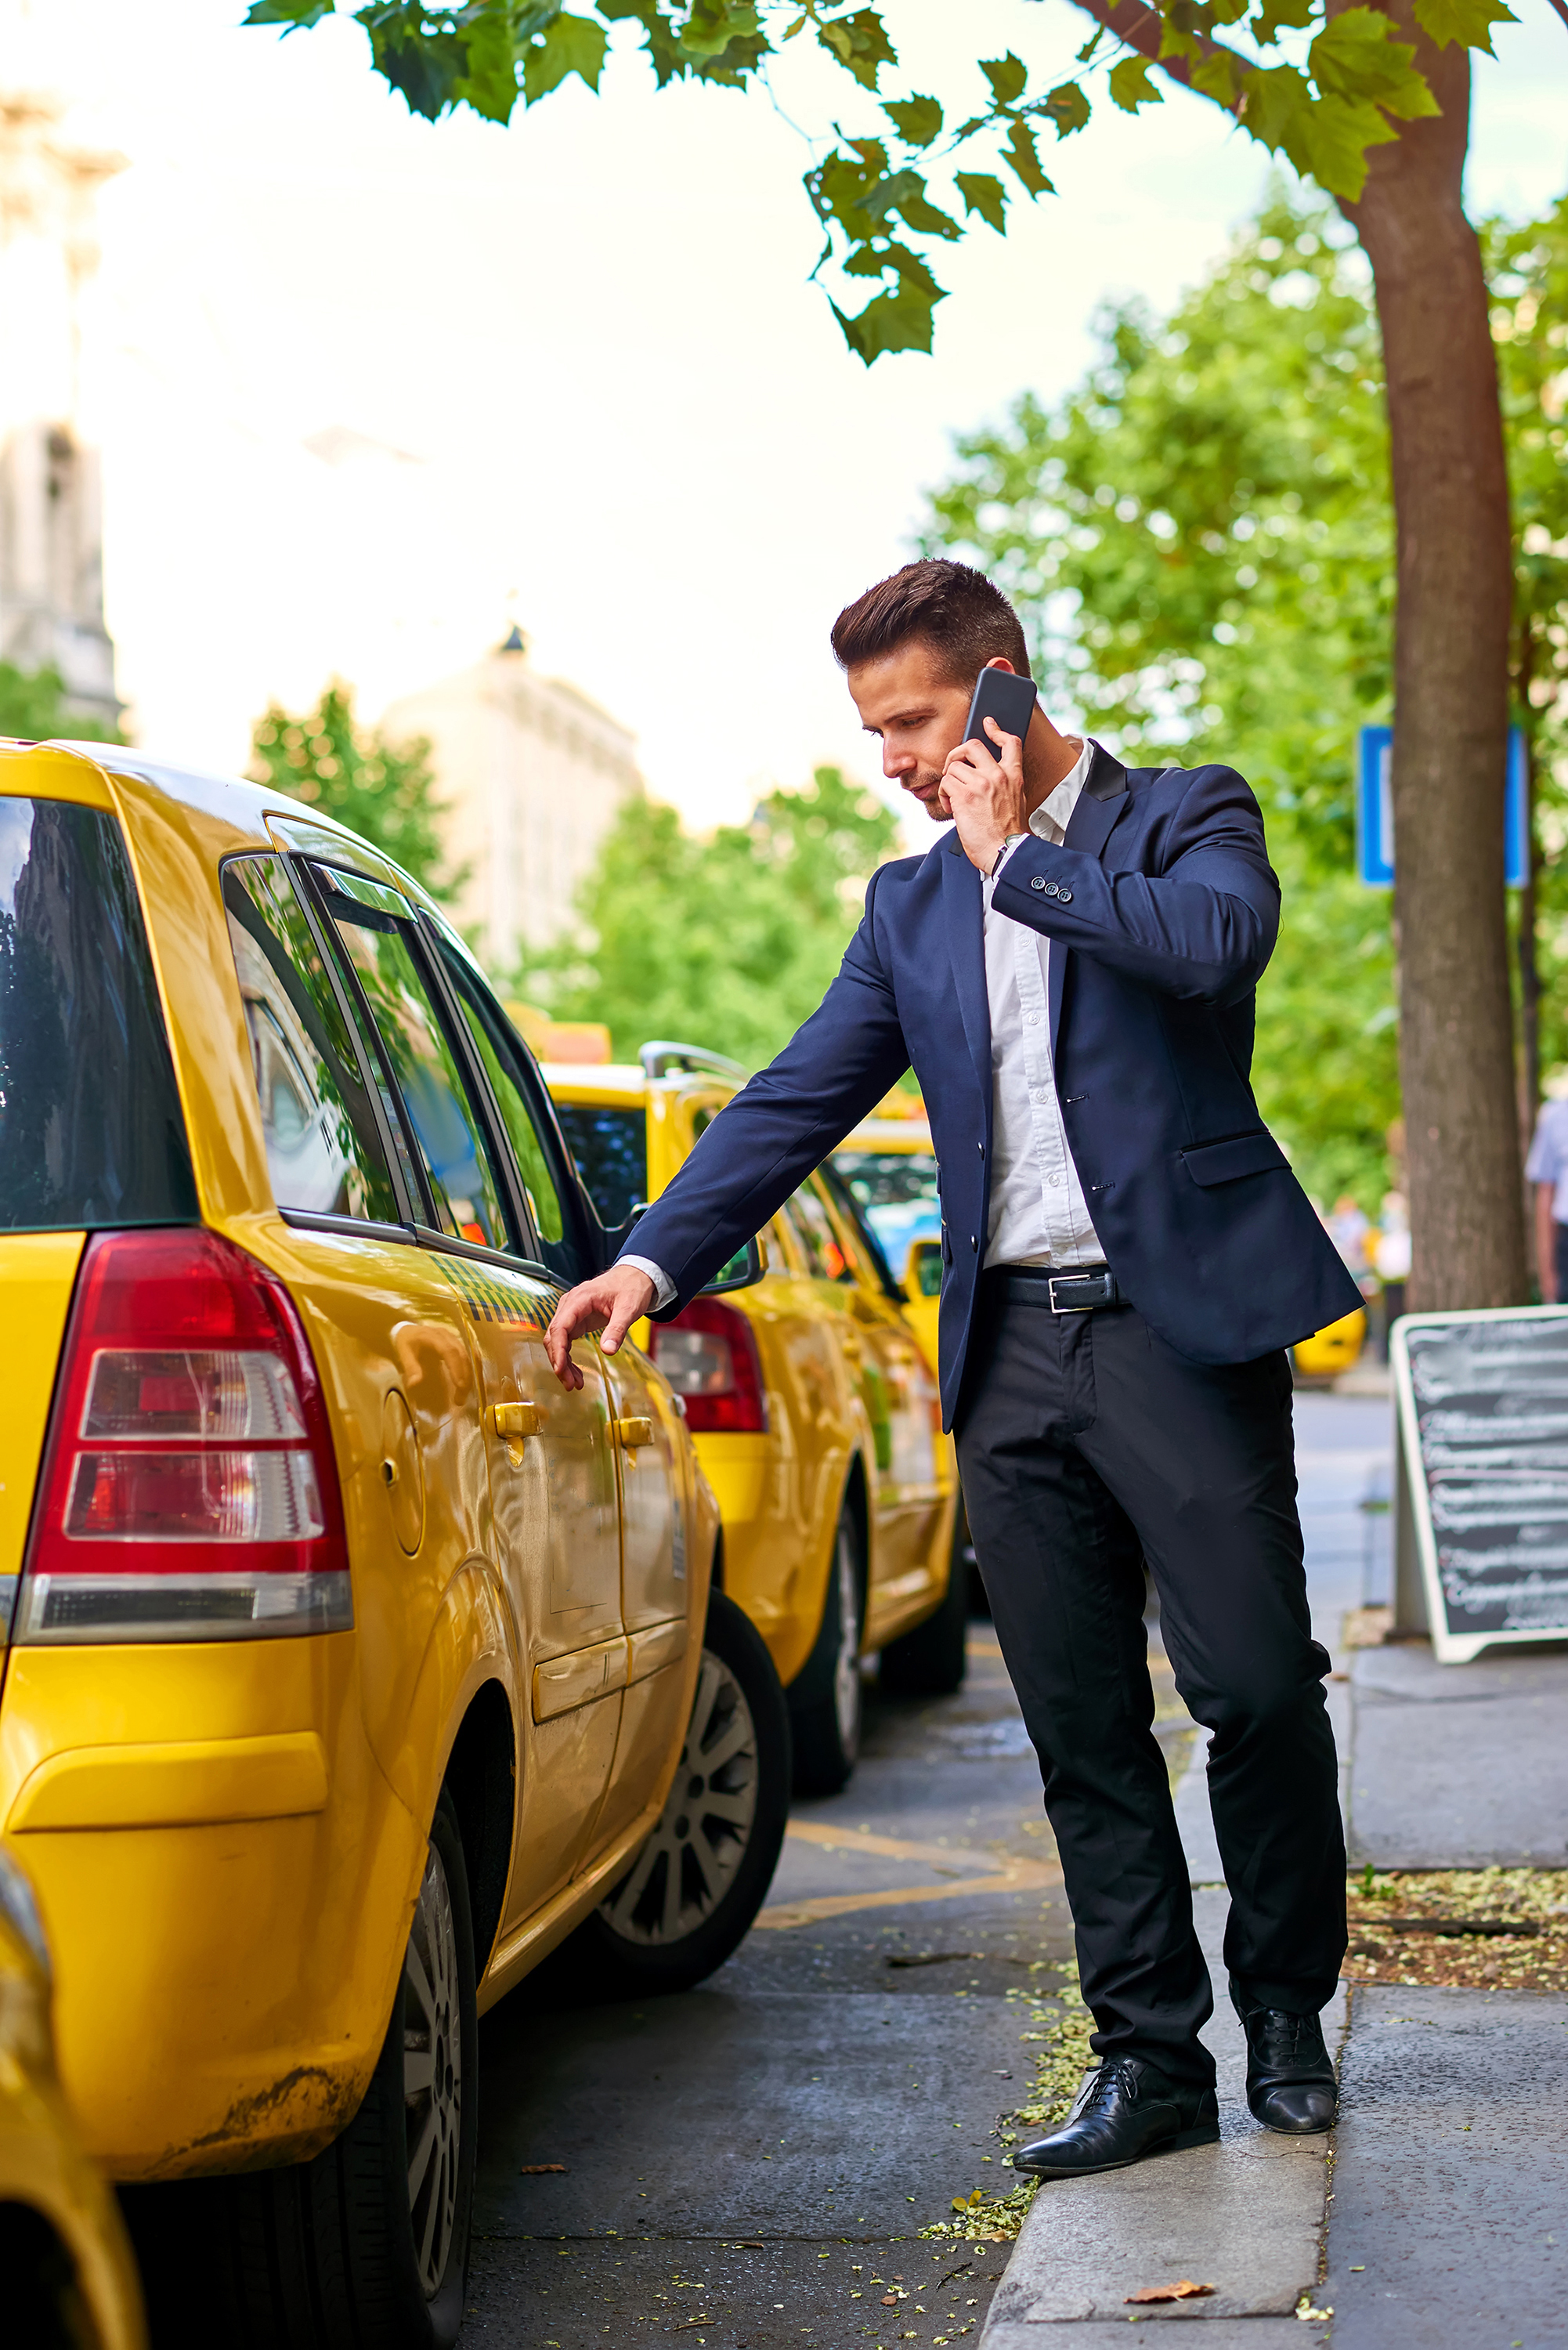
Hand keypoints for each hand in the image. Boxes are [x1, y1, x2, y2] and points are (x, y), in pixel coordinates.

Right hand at [545, 1263, 655, 1388]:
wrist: (635, 1276)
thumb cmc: (631, 1287)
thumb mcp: (629, 1308)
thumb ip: (617, 1329)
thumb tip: (608, 1351)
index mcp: (579, 1299)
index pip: (560, 1326)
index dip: (557, 1350)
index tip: (560, 1369)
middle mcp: (570, 1305)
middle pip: (554, 1336)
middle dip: (559, 1362)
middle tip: (571, 1384)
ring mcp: (571, 1313)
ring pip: (557, 1341)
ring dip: (562, 1363)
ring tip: (575, 1384)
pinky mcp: (576, 1320)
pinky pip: (565, 1341)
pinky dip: (568, 1357)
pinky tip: (575, 1372)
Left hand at [939, 717, 1029, 874]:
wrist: (1005, 852)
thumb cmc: (1007, 833)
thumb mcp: (1016, 801)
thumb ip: (1003, 783)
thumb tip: (982, 775)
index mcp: (1014, 776)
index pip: (1010, 742)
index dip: (996, 730)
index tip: (987, 724)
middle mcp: (998, 775)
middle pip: (971, 746)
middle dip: (956, 754)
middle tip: (953, 767)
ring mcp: (981, 784)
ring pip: (953, 768)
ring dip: (949, 783)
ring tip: (956, 800)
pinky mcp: (964, 796)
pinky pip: (945, 783)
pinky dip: (944, 795)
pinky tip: (953, 808)